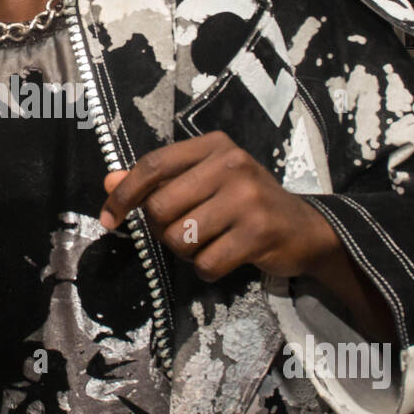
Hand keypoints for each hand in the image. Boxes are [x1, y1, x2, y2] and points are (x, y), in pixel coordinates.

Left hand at [99, 131, 336, 283]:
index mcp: (214, 146)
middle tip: (184, 231)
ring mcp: (247, 198)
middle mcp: (232, 165)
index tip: (109, 217)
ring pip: (181, 238)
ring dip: (187, 251)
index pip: (153, 165)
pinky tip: (225, 256)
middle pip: (161, 207)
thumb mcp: (203, 182)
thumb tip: (109, 182)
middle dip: (163, 229)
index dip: (125, 194)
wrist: (304, 228)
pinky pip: (206, 262)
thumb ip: (158, 182)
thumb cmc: (244, 203)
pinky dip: (208, 268)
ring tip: (210, 242)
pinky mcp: (259, 233)